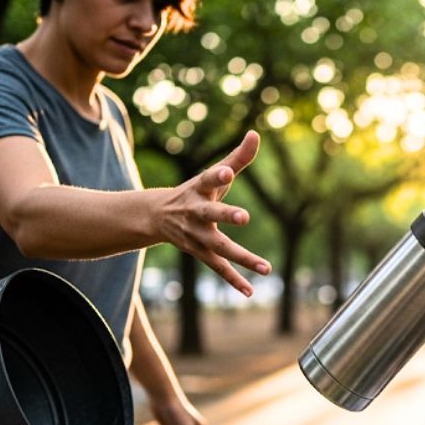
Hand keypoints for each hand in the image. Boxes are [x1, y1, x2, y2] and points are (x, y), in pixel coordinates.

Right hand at [154, 131, 270, 295]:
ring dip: (242, 257)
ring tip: (266, 268)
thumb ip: (238, 157)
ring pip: (219, 247)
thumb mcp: (213, 173)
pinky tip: (249, 290)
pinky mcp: (200, 252)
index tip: (228, 172)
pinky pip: (218, 268)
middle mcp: (196, 212)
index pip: (210, 178)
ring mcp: (197, 235)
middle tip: (244, 216)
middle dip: (226, 214)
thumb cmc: (196, 191)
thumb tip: (257, 133)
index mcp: (200, 188)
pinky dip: (233, 280)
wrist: (158, 216)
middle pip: (211, 213)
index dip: (219, 175)